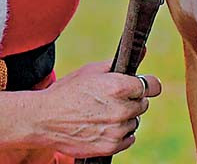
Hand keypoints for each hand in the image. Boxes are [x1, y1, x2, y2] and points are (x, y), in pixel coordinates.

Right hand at [36, 62, 161, 156]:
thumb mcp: (91, 70)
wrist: (44, 119)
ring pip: (135, 121)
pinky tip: (103, 125)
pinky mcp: (111, 146)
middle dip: (132, 100)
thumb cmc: (67, 91)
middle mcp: (121, 109)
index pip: (152, 86)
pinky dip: (120, 133)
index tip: (143, 85)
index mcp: (119, 87)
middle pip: (143, 104)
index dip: (147, 84)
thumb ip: (119, 63)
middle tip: (112, 99)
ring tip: (103, 113)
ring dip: (125, 117)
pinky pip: (129, 138)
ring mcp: (117, 130)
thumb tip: (143, 50)